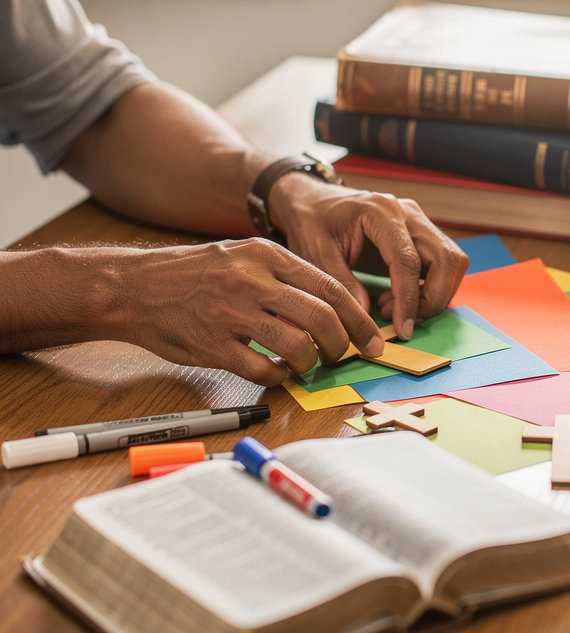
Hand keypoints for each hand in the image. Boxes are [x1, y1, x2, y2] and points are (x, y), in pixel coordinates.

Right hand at [117, 239, 382, 385]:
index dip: (359, 319)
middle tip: (345, 357)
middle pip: (321, 318)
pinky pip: (261, 370)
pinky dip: (279, 378)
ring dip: (311, 362)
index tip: (373, 339)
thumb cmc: (195, 273)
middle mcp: (251, 280)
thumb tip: (335, 306)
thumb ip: (285, 275)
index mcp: (266, 255)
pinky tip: (278, 374)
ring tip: (309, 365)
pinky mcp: (212, 346)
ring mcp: (231, 314)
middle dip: (343, 344)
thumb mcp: (243, 255)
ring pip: (296, 345)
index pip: (330, 288)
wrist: (133, 286)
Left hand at [270, 177, 468, 338]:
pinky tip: (397, 297)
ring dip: (435, 293)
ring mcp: (418, 222)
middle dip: (432, 298)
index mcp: (381, 211)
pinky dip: (430, 287)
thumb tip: (366, 316)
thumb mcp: (315, 254)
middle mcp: (407, 213)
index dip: (410, 299)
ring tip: (394, 308)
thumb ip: (341, 285)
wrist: (312, 201)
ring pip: (452, 261)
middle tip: (402, 321)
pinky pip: (442, 263)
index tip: (403, 329)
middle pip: (445, 259)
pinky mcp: (420, 234)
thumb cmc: (311, 222)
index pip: (409, 260)